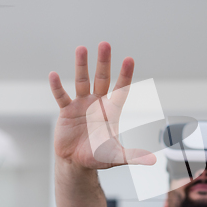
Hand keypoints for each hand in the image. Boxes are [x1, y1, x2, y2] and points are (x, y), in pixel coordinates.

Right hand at [49, 42, 155, 169]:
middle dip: (104, 62)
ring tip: (81, 49)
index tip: (129, 59)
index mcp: (112, 111)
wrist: (77, 162)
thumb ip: (133, 156)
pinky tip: (54, 75)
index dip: (125, 75)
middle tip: (105, 44)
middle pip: (102, 79)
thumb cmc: (99, 156)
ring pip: (82, 81)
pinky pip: (61, 96)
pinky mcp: (66, 111)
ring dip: (81, 66)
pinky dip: (57, 87)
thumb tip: (153, 161)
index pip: (121, 89)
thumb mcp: (117, 156)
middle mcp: (97, 103)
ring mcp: (81, 105)